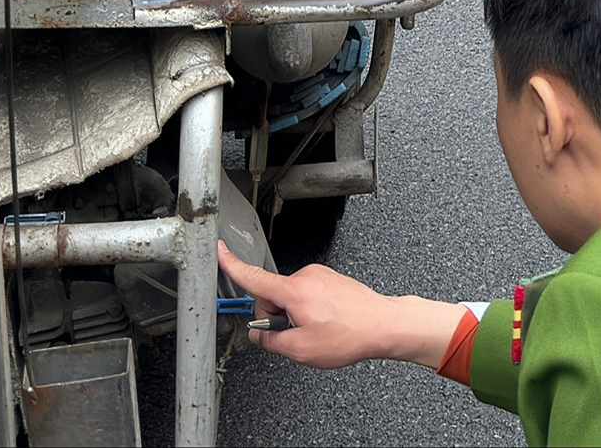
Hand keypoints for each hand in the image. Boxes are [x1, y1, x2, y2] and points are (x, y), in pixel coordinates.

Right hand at [219, 241, 465, 370]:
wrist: (384, 325)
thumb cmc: (349, 335)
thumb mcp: (301, 350)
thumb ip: (271, 342)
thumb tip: (259, 336)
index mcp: (294, 290)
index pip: (253, 278)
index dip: (231, 266)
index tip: (216, 250)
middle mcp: (306, 276)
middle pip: (272, 297)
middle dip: (277, 318)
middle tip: (298, 336)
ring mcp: (319, 275)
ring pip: (290, 299)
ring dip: (295, 316)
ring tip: (318, 331)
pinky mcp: (330, 279)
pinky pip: (306, 296)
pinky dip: (308, 311)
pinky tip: (326, 324)